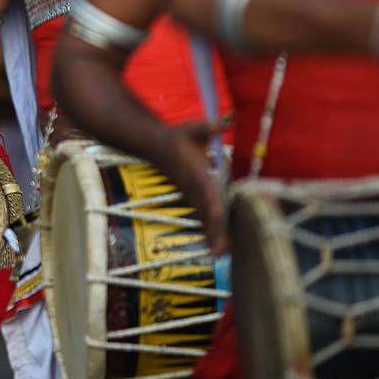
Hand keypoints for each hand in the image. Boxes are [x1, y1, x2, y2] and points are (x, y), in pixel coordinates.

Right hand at [151, 120, 226, 254]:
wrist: (156, 147)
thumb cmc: (178, 137)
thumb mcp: (193, 129)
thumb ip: (205, 128)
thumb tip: (218, 124)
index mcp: (195, 173)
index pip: (204, 189)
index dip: (211, 201)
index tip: (217, 214)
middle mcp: (194, 188)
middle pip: (205, 211)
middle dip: (213, 228)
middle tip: (221, 249)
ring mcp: (192, 196)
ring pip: (204, 218)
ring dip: (213, 236)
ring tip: (221, 254)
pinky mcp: (194, 200)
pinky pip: (204, 219)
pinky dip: (211, 234)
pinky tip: (219, 250)